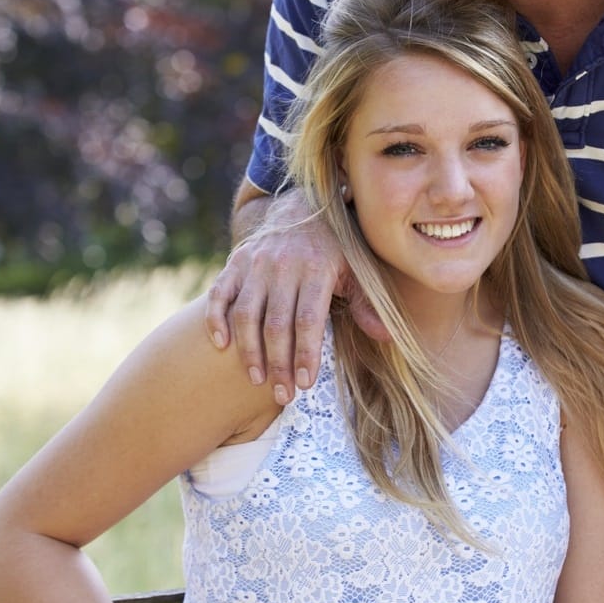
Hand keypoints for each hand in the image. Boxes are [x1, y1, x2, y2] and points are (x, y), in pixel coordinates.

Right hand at [205, 191, 385, 403]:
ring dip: (249, 350)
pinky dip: (216, 319)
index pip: (308, 320)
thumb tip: (387, 338)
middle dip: (279, 363)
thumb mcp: (358, 270)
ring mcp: (255, 264)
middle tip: (283, 394)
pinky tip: (221, 345)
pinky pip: (219, 294)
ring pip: (246, 313)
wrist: (303, 207)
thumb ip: (367, 305)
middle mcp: (282, 266)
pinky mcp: (235, 262)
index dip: (306, 354)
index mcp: (315, 269)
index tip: (306, 383)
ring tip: (257, 379)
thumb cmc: (336, 249)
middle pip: (276, 323)